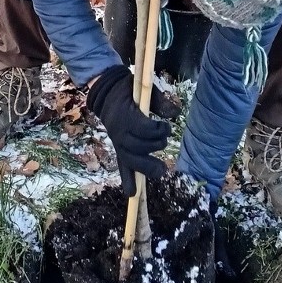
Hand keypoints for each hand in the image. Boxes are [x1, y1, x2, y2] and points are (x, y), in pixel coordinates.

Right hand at [86, 64, 170, 196]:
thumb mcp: (144, 88)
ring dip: (146, 167)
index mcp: (125, 116)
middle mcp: (119, 132)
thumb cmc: (128, 89)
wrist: (106, 93)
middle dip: (154, 148)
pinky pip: (121, 165)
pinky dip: (127, 179)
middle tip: (165, 143)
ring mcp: (117, 142)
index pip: (144, 129)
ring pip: (130, 160)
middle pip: (138, 148)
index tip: (167, 125)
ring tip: (161, 171)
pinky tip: (132, 193)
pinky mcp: (118, 148)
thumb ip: (160, 101)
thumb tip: (176, 113)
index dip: (158, 130)